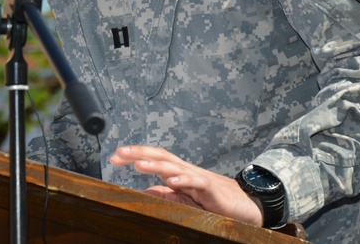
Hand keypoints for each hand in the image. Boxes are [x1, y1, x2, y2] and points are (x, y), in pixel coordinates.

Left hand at [109, 145, 263, 225]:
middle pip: (160, 156)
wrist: (245, 205)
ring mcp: (199, 177)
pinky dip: (183, 180)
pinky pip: (196, 182)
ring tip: (138, 165)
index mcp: (179, 172)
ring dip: (155, 164)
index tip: (115, 157)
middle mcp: (186, 170)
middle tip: (118, 154)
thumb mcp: (187, 199)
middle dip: (138, 153)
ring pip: (174, 166)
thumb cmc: (215, 201)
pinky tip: (171, 181)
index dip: (135, 155)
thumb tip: (146, 191)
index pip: (155, 158)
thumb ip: (168, 194)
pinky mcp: (212, 189)